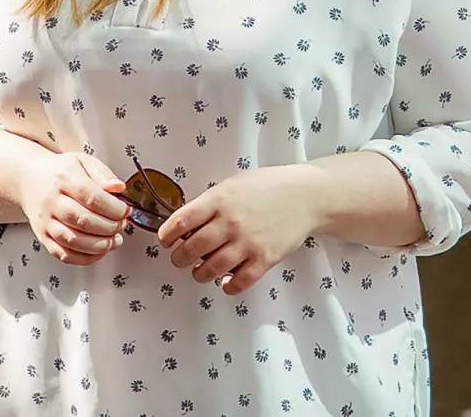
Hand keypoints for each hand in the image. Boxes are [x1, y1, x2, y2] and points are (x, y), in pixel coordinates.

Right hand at [17, 152, 131, 265]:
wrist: (29, 179)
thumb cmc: (58, 172)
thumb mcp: (83, 161)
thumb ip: (104, 174)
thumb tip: (118, 187)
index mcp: (64, 179)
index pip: (92, 197)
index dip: (114, 208)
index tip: (125, 210)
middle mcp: (52, 201)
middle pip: (83, 220)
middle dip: (110, 227)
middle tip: (120, 225)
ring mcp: (46, 222)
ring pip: (74, 240)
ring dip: (99, 245)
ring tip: (113, 240)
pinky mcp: (43, 237)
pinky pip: (63, 254)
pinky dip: (84, 258)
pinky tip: (98, 251)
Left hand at [158, 165, 321, 294]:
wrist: (305, 195)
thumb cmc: (268, 187)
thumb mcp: (232, 185)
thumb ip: (210, 203)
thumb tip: (186, 222)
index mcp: (219, 201)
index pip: (180, 222)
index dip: (166, 235)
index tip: (165, 240)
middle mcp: (230, 223)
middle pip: (190, 250)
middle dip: (179, 258)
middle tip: (179, 259)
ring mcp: (247, 243)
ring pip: (210, 270)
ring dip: (199, 274)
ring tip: (200, 272)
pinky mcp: (264, 259)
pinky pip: (238, 282)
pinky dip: (228, 286)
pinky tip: (226, 282)